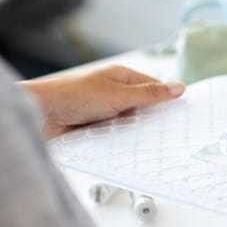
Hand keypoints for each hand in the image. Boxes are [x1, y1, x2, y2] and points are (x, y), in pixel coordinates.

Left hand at [21, 65, 185, 138]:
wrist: (41, 116)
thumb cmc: (73, 95)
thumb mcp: (119, 94)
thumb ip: (150, 94)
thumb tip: (178, 87)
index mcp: (122, 77)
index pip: (154, 87)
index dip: (168, 99)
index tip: (184, 112)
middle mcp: (115, 94)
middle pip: (145, 108)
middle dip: (154, 119)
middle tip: (172, 132)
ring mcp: (107, 113)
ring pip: (133, 125)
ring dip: (137, 133)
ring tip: (152, 143)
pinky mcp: (100, 130)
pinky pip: (120, 138)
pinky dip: (124, 142)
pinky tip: (132, 149)